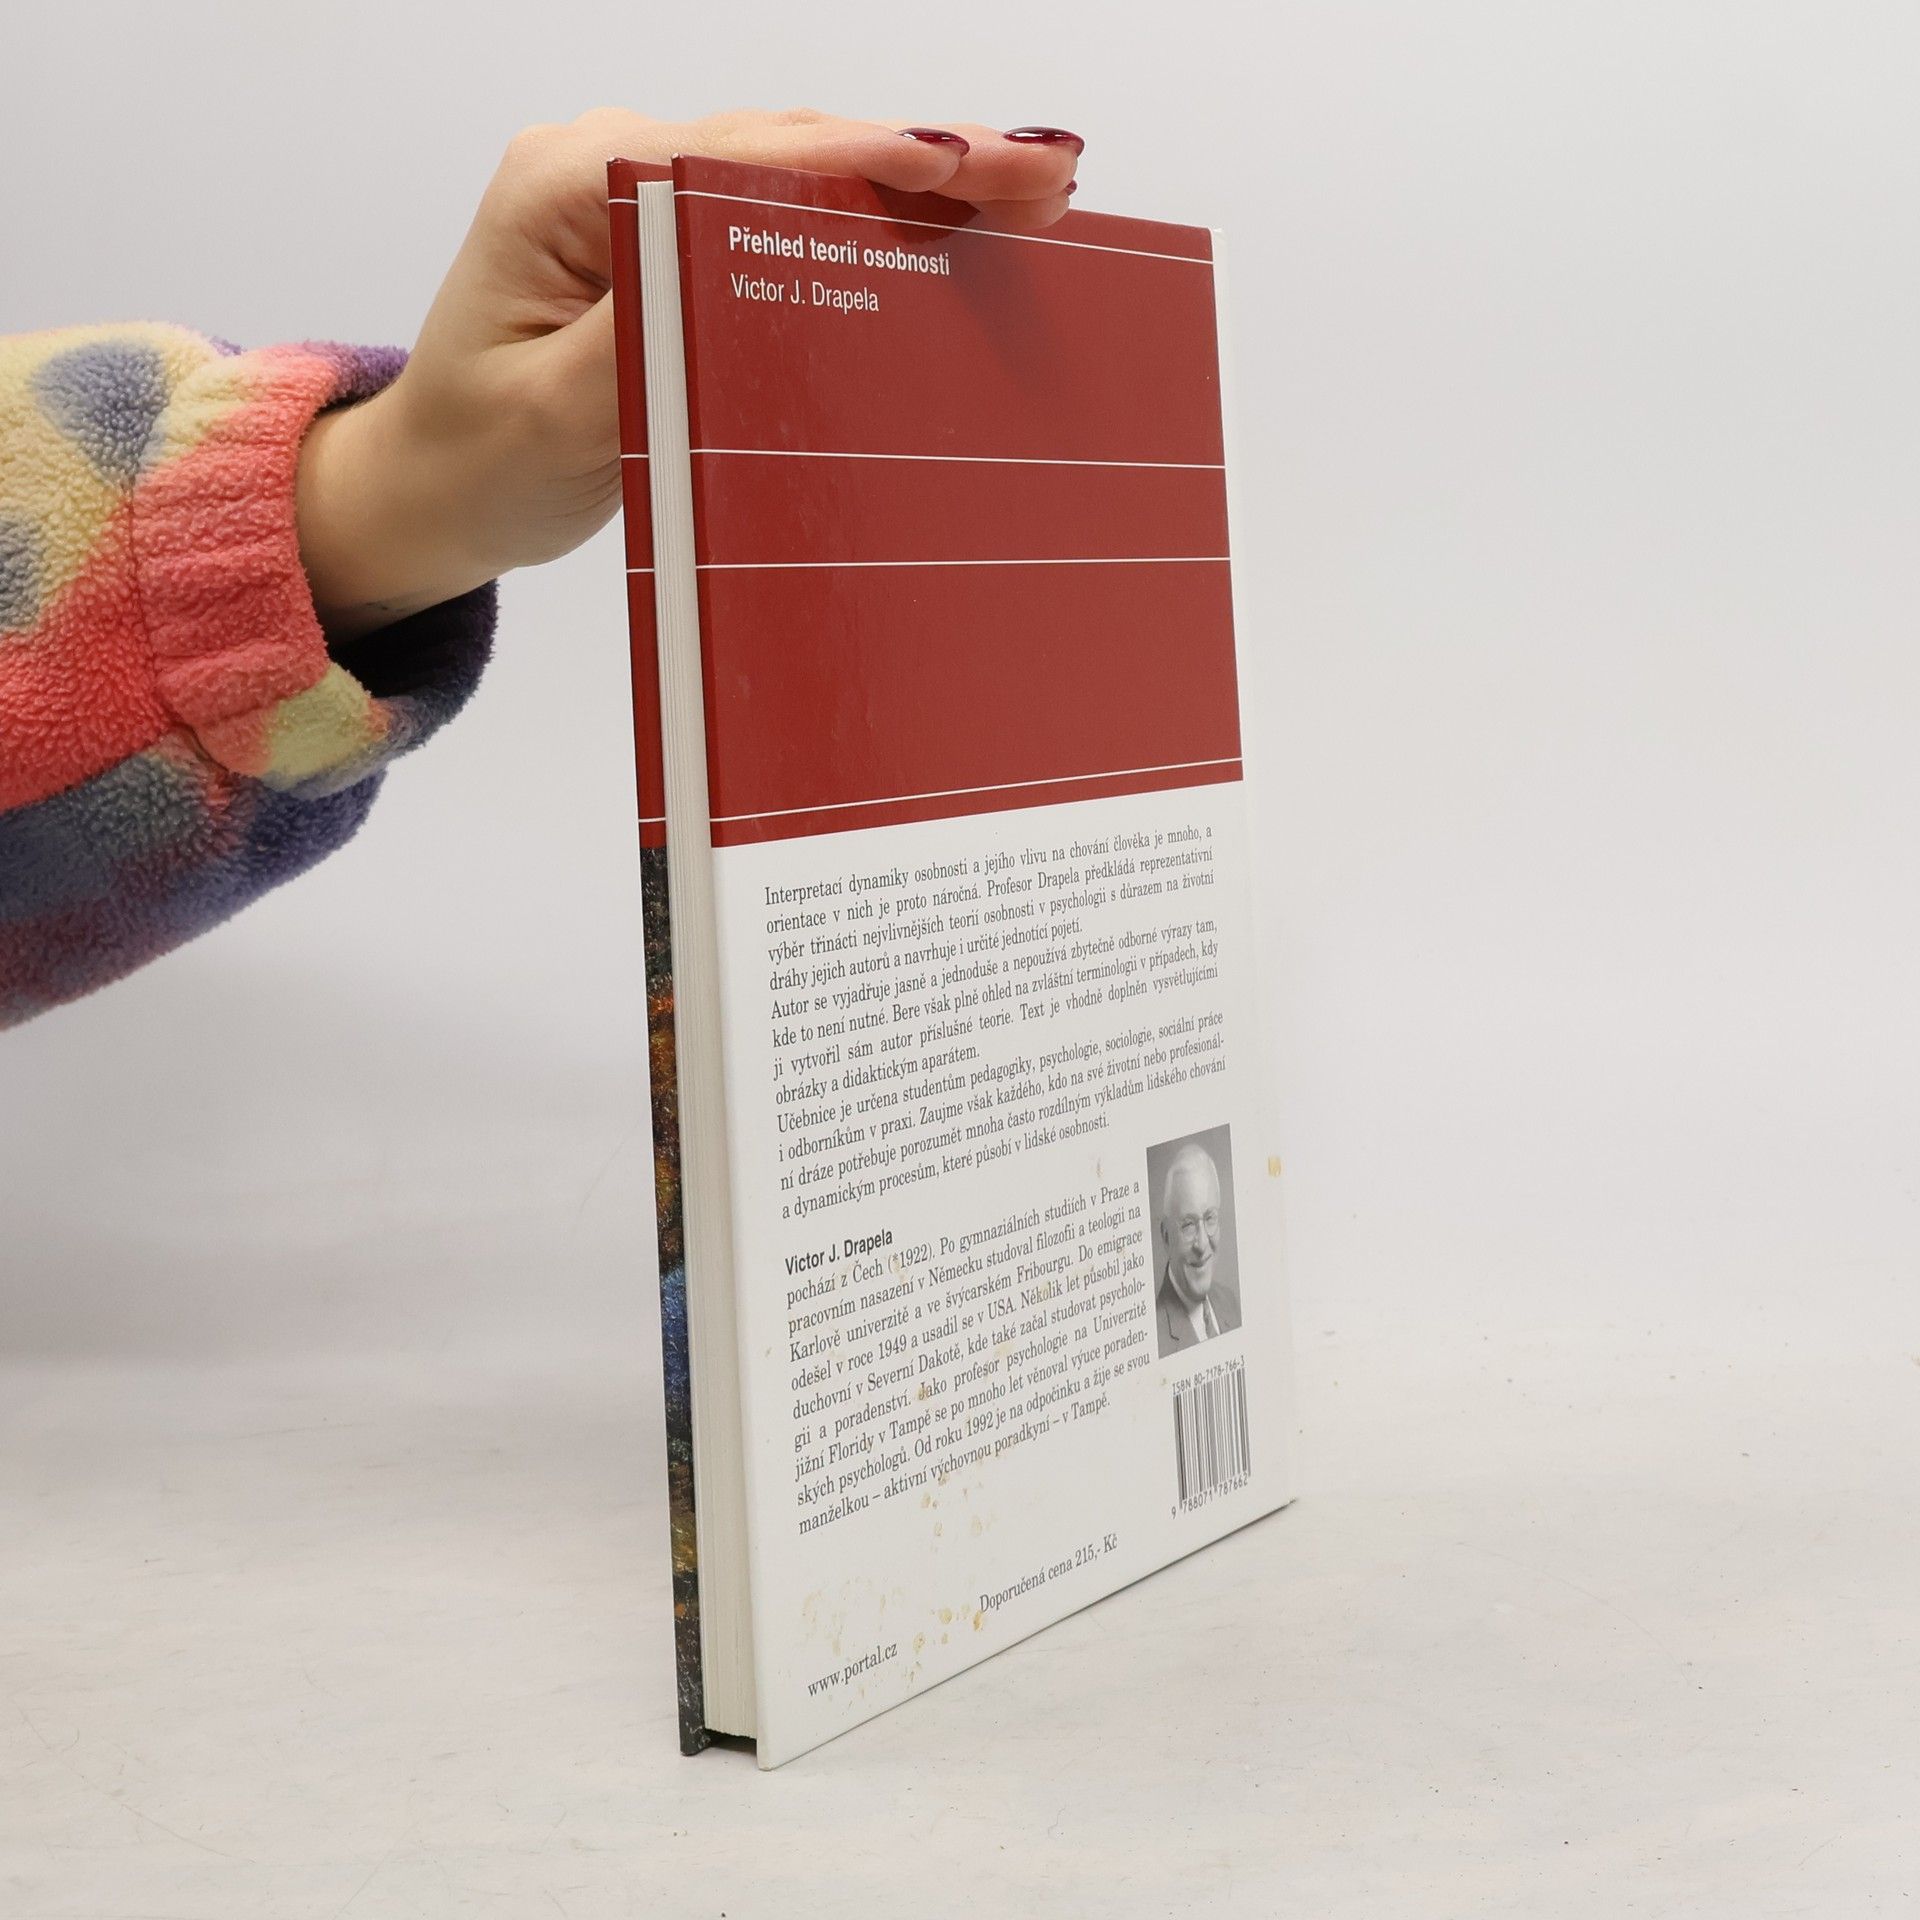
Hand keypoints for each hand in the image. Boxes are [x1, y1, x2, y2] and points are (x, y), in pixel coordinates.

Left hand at [297, 107, 1083, 639]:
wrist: (427, 489)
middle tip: (1049, 174)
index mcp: (571, 189)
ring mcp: (637, 196)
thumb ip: (654, 337)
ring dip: (913, 184)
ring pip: (797, 173)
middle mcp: (608, 168)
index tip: (975, 167)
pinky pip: (778, 218)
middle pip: (791, 150)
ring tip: (1030, 190)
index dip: (873, 162)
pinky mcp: (664, 241)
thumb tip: (761, 274)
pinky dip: (868, 222)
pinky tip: (950, 227)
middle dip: (926, 161)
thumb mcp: (555, 422)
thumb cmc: (477, 464)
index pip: (748, 160)